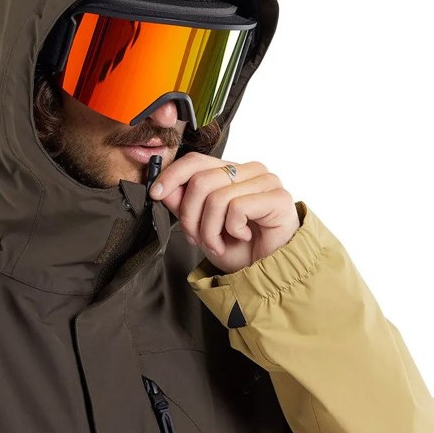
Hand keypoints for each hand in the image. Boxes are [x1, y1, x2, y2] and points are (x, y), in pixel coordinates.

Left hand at [149, 152, 300, 272]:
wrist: (268, 272)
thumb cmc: (239, 248)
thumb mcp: (202, 227)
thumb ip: (184, 205)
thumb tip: (162, 188)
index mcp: (231, 171)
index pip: (196, 160)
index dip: (172, 175)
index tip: (156, 194)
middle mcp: (249, 170)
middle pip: (201, 181)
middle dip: (190, 217)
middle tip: (196, 239)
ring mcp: (266, 181)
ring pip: (216, 197)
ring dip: (210, 230)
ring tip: (218, 244)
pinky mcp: (278, 197)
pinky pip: (237, 208)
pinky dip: (232, 229)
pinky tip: (244, 236)